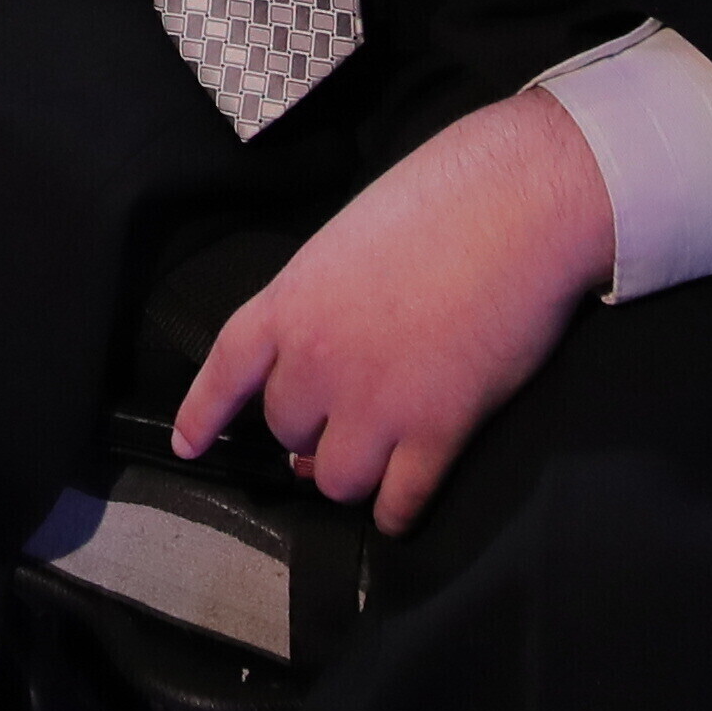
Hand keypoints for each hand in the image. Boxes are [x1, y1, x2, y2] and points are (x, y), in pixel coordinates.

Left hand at [173, 90, 617, 534]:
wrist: (522, 203)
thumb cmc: (445, 197)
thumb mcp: (352, 238)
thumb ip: (326, 301)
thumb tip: (333, 360)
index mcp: (291, 301)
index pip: (227, 370)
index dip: (204, 414)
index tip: (190, 444)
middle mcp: (319, 360)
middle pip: (287, 429)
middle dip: (311, 427)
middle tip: (342, 420)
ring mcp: (376, 401)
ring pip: (335, 479)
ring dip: (352, 473)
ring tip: (376, 456)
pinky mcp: (438, 431)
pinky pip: (400, 502)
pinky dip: (399, 513)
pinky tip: (403, 508)